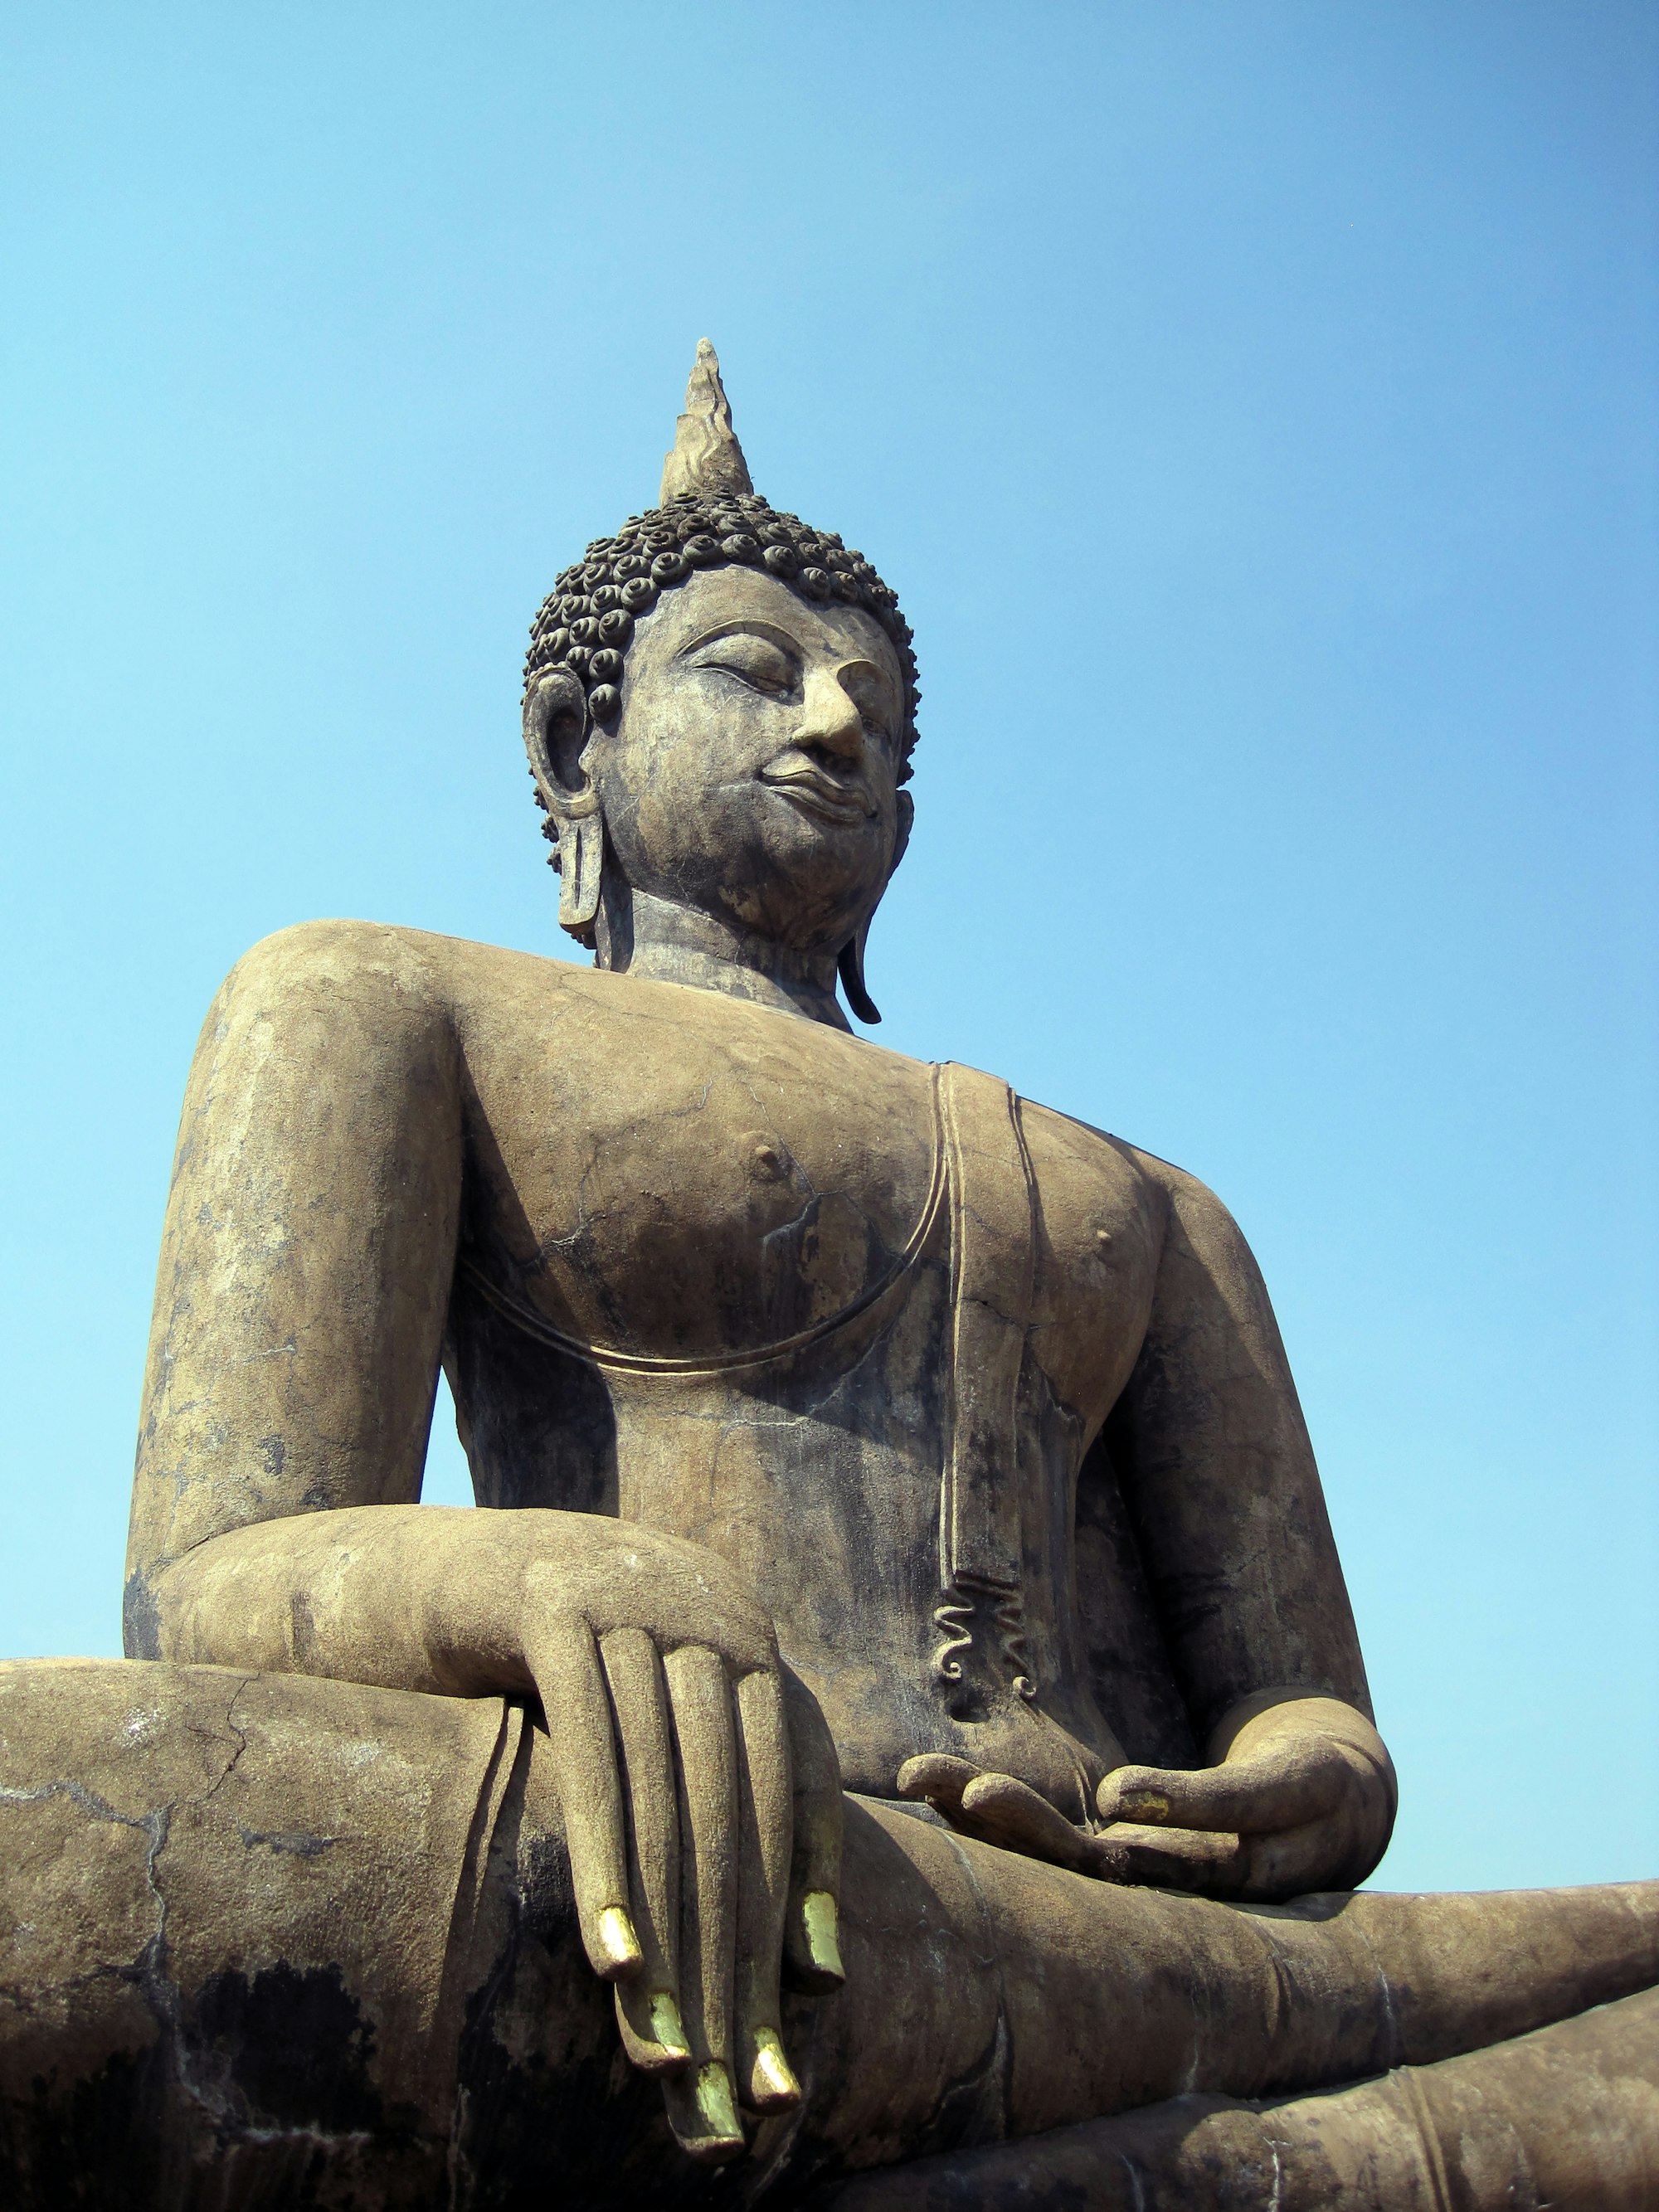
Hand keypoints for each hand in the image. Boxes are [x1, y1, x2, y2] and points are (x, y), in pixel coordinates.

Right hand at [425, 1512, 845, 2162]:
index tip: (783, 2062)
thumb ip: (739, 1827)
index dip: (793, 1930)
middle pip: (735, 1817)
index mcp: (755, 1645)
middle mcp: (716, 1616)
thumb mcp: (661, 1736)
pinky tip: (612, 1961)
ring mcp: (638, 1605)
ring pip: (666, 1800)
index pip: (795, 1805)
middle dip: (733, 1963)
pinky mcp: (554, 1610)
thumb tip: (826, 1978)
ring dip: (671, 1939)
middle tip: (727, 2089)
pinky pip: (593, 1761)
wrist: (454, 1564)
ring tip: (670, 2054)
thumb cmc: (569, 1674)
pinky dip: (606, 1868)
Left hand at [898, 1692, 1393, 1901]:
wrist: (1339, 1800)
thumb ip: (1216, 1800)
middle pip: (1054, 1862)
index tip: (979, 1794)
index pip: (1094, 1868)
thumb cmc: (1317, 1791)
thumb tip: (1114, 1804)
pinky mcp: (1127, 1844)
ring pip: (1045, 1852)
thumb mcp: (1287, 1790)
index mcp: (1187, 1886)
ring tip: (915, 1778)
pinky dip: (1000, 1815)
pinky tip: (948, 1795)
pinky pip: (1055, 1837)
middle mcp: (1149, 1885)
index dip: (1033, 1833)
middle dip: (986, 1819)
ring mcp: (1131, 1866)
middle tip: (923, 1777)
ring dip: (980, 1816)